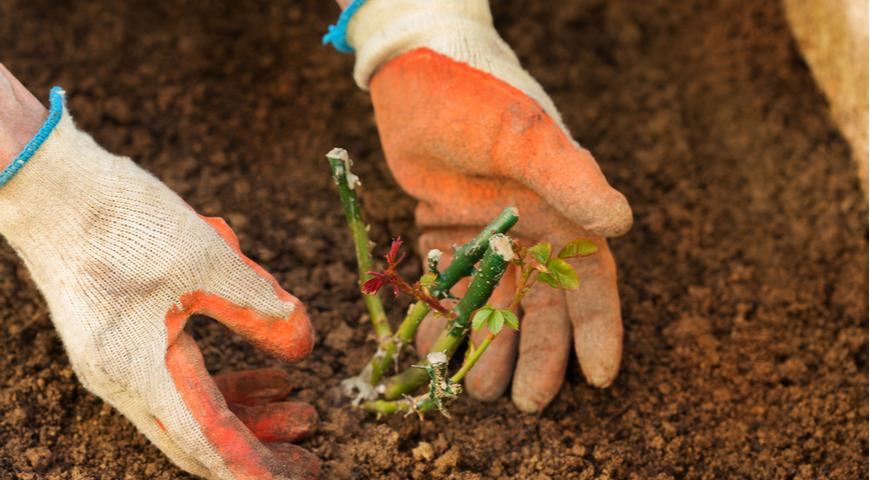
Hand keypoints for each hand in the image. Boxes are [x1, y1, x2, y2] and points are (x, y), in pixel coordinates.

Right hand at [0, 68, 318, 478]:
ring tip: (299, 407)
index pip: (211, 442)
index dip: (257, 466)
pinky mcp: (121, 343)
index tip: (300, 477)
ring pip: (193, 410)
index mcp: (142, 371)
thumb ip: (261, 309)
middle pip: (202, 436)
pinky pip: (179, 382)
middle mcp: (124, 381)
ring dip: (247, 411)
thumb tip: (305, 347)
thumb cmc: (126, 221)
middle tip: (312, 448)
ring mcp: (118, 364)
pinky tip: (267, 372)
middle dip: (260, 445)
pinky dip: (223, 384)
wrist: (51, 188)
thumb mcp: (210, 261)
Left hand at [344, 0, 631, 411]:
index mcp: (564, 213)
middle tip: (527, 402)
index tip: (601, 376)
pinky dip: (444, 320)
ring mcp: (488, 240)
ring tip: (476, 386)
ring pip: (496, 308)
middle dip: (539, 356)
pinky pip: (450, 292)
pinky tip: (431, 349)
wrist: (418, 73)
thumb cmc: (479, 97)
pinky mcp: (445, 239)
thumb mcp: (525, 135)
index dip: (598, 329)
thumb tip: (623, 221)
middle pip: (543, 308)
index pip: (591, 281)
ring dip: (489, 347)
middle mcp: (531, 234)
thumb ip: (569, 177)